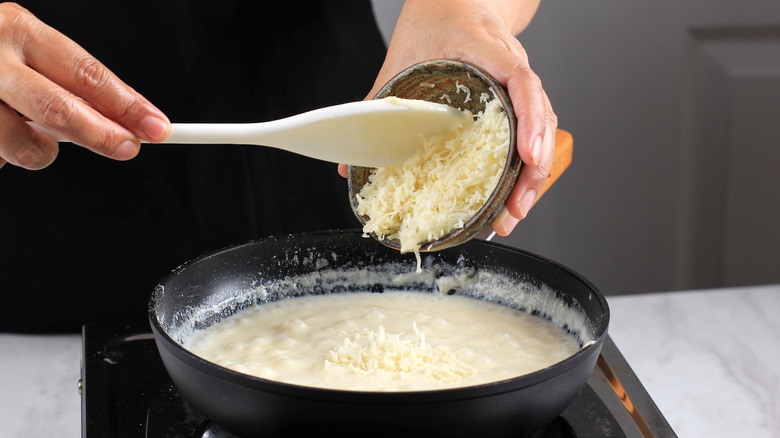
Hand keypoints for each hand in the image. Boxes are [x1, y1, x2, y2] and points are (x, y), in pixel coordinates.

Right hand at [0, 3, 169, 169]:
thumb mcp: (25, 50)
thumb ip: (66, 83)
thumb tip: (123, 121)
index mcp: (17, 29)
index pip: (84, 71)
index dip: (126, 103)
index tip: (157, 126)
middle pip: (55, 106)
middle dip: (99, 135)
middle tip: (126, 148)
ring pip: (18, 144)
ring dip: (37, 152)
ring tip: (29, 137)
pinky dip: (0, 154)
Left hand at [339, 0, 555, 235]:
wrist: (454, 4)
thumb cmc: (431, 25)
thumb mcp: (399, 60)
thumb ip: (376, 107)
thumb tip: (351, 166)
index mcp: (487, 50)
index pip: (521, 81)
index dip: (529, 119)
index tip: (527, 155)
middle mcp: (512, 67)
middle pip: (540, 117)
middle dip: (533, 168)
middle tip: (516, 207)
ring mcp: (518, 84)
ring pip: (542, 129)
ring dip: (533, 175)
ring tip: (516, 212)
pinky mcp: (516, 101)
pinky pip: (531, 132)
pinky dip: (526, 166)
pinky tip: (513, 194)